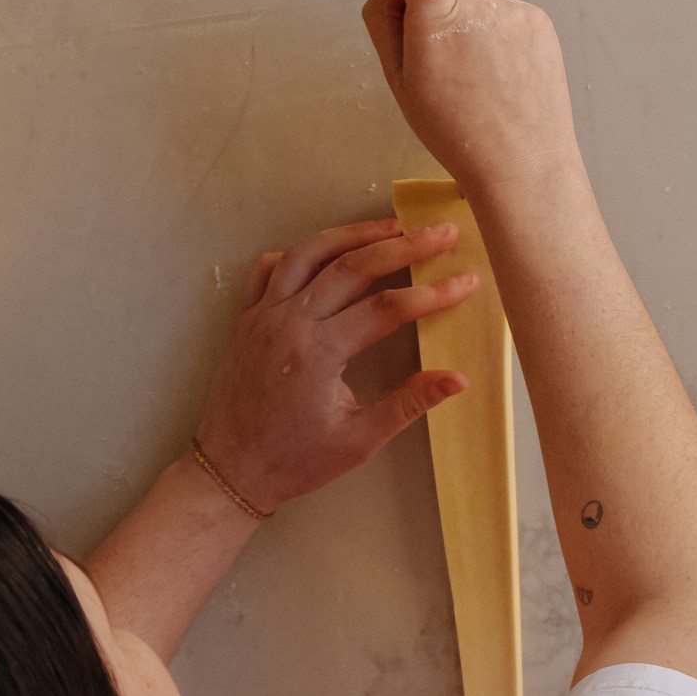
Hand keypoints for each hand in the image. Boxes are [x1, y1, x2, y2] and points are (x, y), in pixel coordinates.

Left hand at [192, 218, 473, 509]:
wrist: (229, 469)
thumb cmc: (294, 460)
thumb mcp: (358, 440)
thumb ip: (408, 403)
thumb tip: (457, 379)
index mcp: (318, 353)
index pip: (387, 308)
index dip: (432, 293)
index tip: (467, 282)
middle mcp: (288, 323)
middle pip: (352, 266)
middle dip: (403, 245)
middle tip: (441, 233)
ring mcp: (262, 315)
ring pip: (308, 253)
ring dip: (352, 234)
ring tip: (391, 226)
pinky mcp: (245, 318)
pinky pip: (270, 268)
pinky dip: (300, 252)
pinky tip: (326, 251)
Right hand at [364, 0, 581, 198]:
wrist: (524, 166)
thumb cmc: (453, 129)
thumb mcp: (395, 75)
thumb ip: (385, 11)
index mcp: (440, 20)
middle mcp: (483, 7)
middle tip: (427, 46)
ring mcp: (517, 13)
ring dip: (463, 22)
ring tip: (470, 77)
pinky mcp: (540, 23)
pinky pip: (501, 15)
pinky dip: (491, 37)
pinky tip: (495, 77)